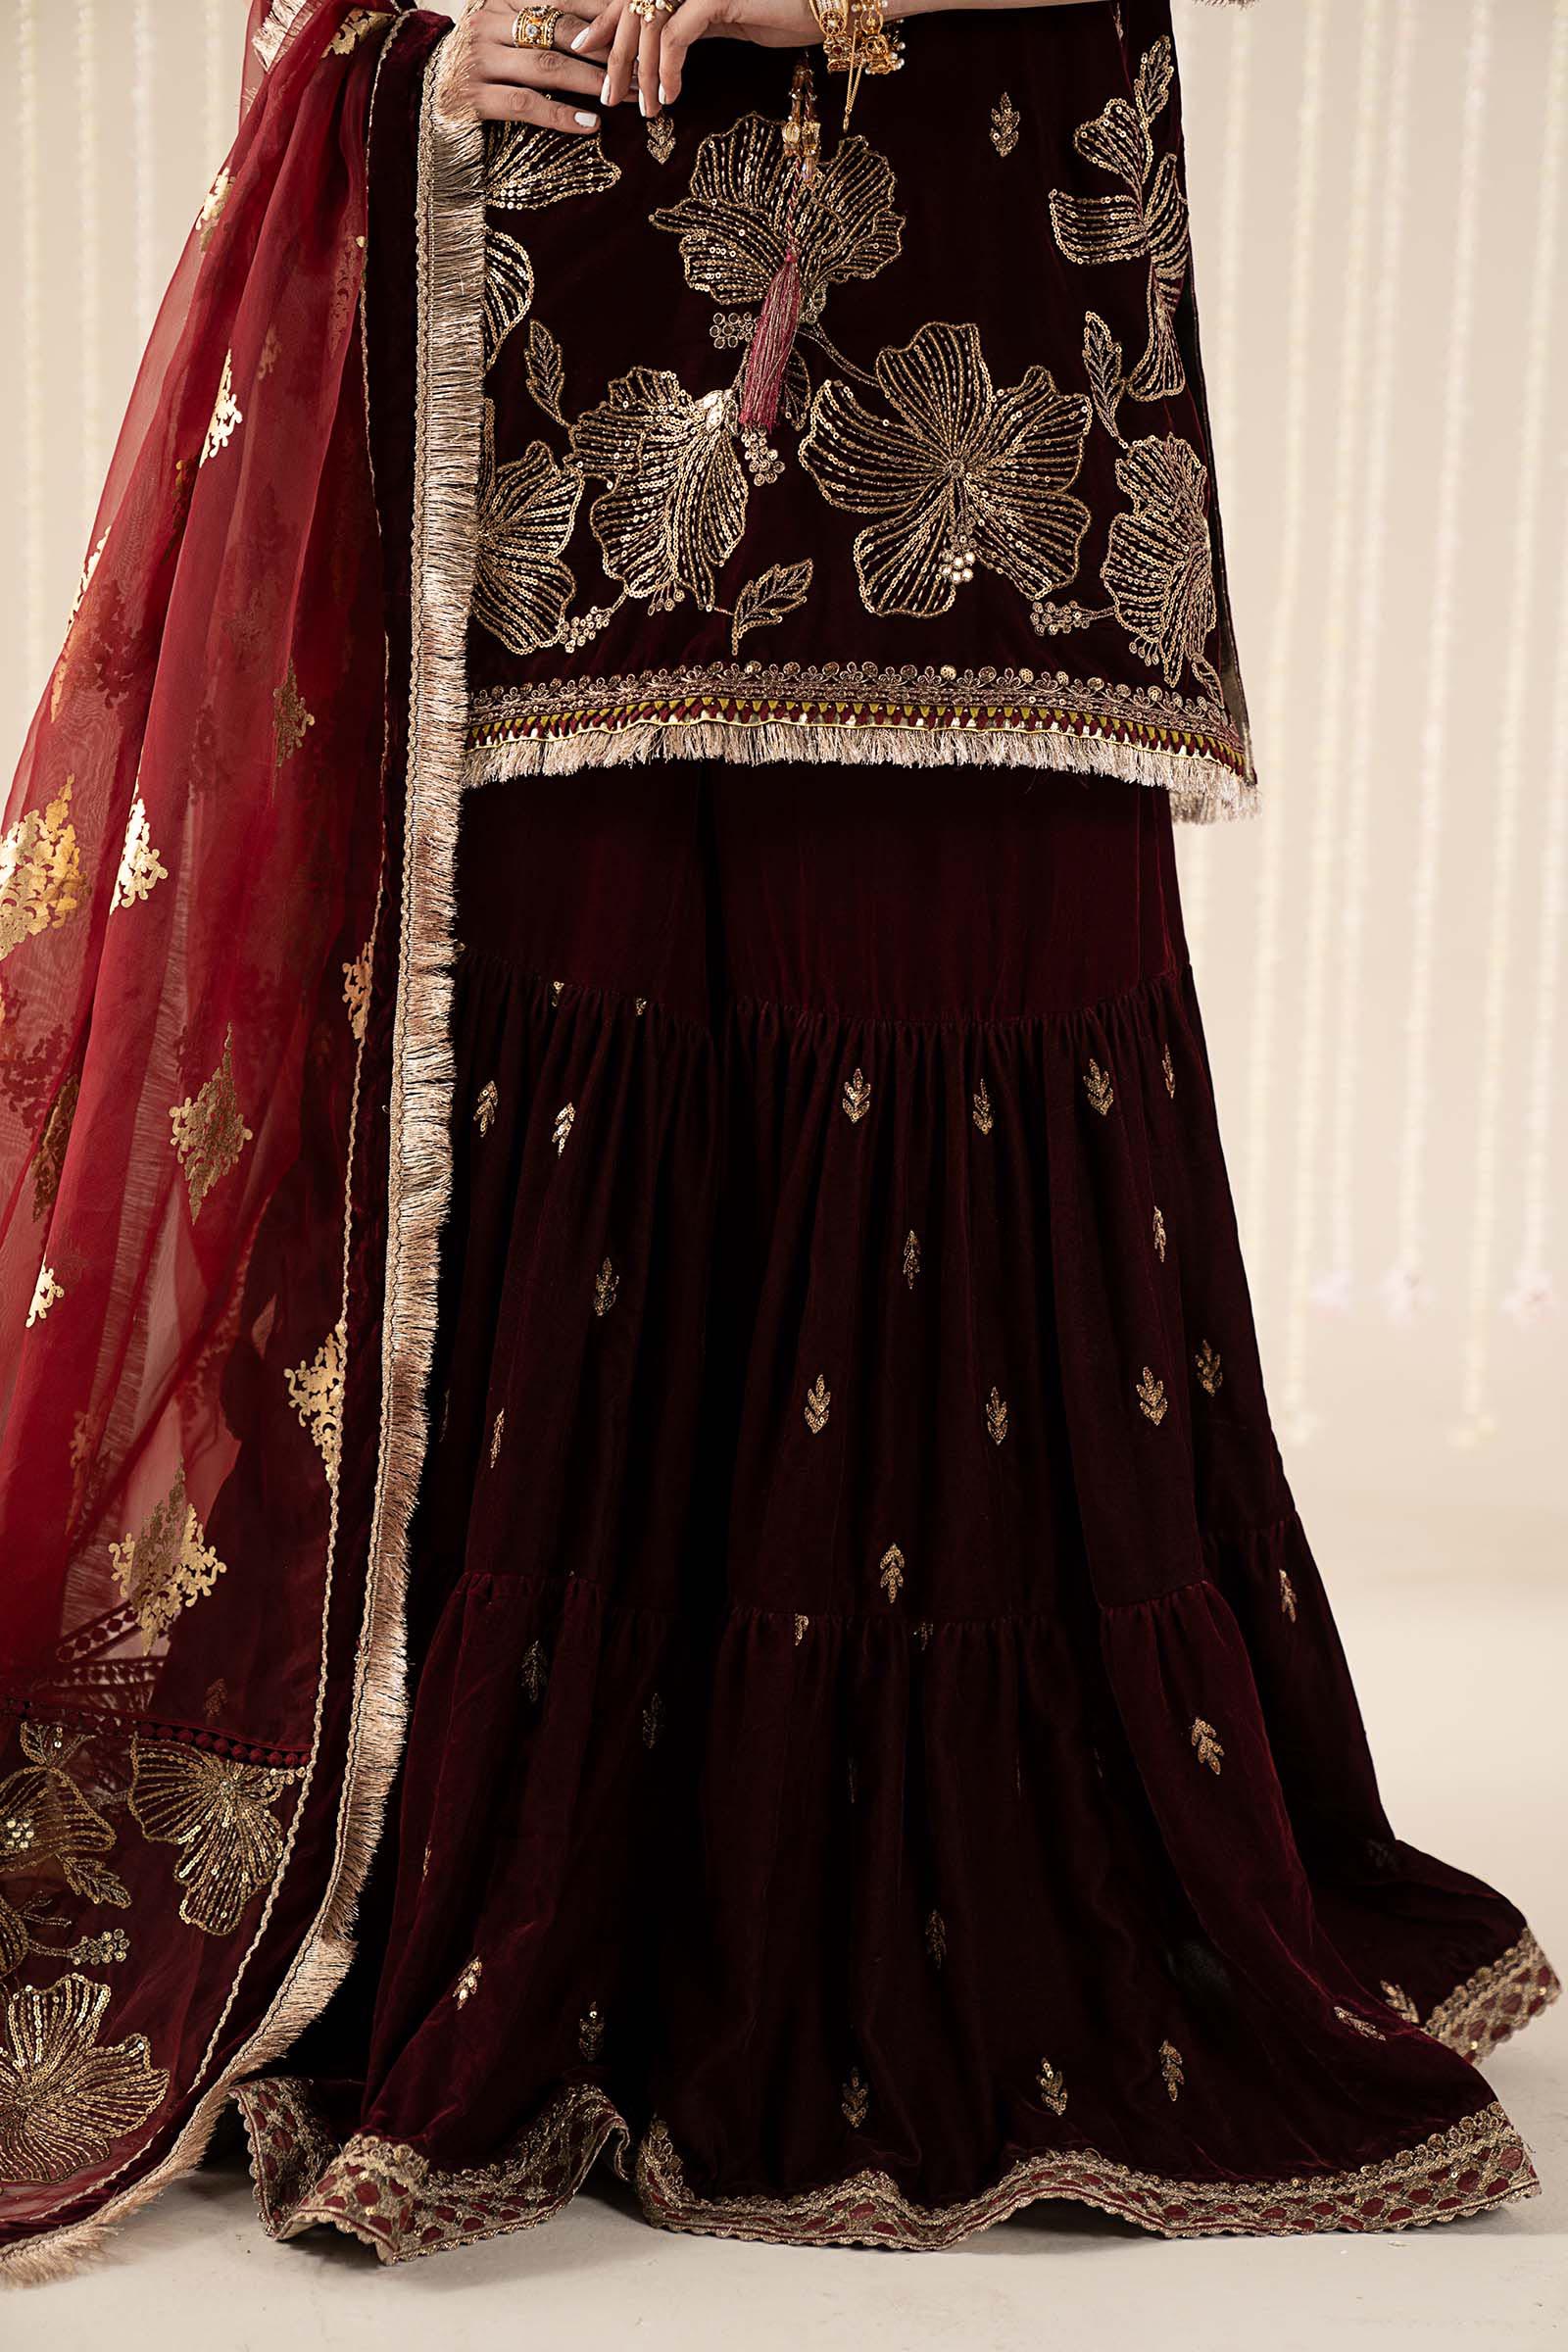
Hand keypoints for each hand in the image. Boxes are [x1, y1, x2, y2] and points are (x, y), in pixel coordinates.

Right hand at [446, 0, 620, 132]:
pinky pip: (526, 104)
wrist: (416, 91)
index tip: (632, 30)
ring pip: (546, 66)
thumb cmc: (473, 66)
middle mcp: (487, 23)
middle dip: (603, 50)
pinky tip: (589, 124)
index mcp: (500, 2)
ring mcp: (478, 61)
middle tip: (637, 66)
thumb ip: (539, 27)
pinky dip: (561, 115)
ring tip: (620, 95)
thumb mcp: (503, 34)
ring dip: (589, 81)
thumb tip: (594, 30)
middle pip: (558, 31)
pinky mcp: (472, 99)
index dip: (598, 16)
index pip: (558, 3)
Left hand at [569, 0, 820, 119]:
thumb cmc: (781, 10)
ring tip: (643, 109)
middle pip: (633, 13)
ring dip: (642, 73)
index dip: (604, 22)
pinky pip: (677, 35)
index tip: (585, 51)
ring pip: (650, 27)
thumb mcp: (725, 19)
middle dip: (616, 58)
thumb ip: (690, 23)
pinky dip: (667, 68)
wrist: (825, 4)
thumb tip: (661, 49)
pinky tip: (669, 96)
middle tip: (607, 97)